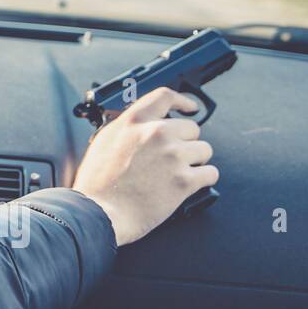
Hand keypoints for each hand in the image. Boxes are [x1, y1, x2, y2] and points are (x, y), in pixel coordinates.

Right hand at [73, 87, 217, 245]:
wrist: (98, 212)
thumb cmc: (97, 183)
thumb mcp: (105, 141)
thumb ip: (128, 128)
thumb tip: (144, 125)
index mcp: (134, 121)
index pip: (166, 96)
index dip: (183, 101)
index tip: (189, 108)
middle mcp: (156, 133)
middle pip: (192, 127)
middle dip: (186, 142)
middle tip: (173, 158)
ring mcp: (172, 156)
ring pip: (204, 150)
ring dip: (195, 161)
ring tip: (177, 173)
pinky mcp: (184, 181)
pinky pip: (210, 173)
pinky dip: (203, 179)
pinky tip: (188, 184)